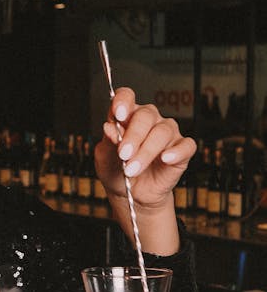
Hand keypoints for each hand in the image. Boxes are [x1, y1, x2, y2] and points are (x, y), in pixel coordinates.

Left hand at [94, 86, 195, 210]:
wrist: (132, 194)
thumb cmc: (117, 171)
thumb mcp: (105, 158)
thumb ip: (108, 142)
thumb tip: (108, 128)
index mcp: (127, 116)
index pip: (126, 97)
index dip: (123, 101)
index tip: (118, 114)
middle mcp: (149, 120)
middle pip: (145, 116)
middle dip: (133, 136)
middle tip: (123, 155)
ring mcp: (167, 133)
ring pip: (162, 131)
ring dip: (147, 151)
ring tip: (132, 169)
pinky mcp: (182, 149)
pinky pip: (186, 145)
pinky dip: (176, 152)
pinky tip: (166, 159)